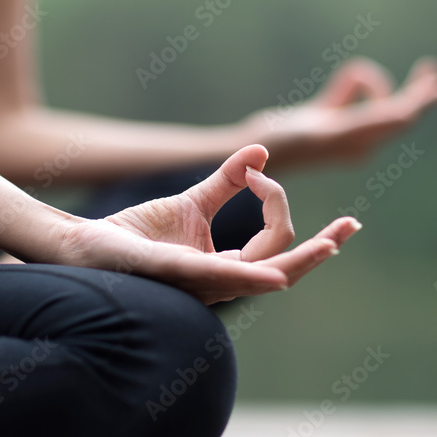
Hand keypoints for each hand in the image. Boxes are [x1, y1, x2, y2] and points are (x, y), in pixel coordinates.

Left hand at [61, 145, 359, 303]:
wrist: (85, 246)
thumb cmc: (135, 235)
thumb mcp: (191, 203)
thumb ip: (226, 183)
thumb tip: (259, 153)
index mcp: (226, 268)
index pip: (275, 242)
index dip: (275, 202)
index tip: (257, 172)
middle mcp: (220, 282)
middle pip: (284, 266)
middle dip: (320, 247)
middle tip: (350, 226)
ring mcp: (200, 283)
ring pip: (262, 274)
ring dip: (300, 260)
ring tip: (331, 244)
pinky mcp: (174, 273)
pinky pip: (221, 278)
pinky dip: (253, 278)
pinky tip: (278, 277)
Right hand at [241, 56, 436, 168]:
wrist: (252, 150)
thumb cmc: (289, 143)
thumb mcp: (334, 131)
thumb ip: (370, 122)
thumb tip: (409, 115)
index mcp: (363, 144)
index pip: (400, 118)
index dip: (420, 101)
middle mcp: (357, 138)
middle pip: (394, 109)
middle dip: (413, 92)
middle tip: (433, 72)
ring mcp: (341, 125)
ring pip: (368, 93)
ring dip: (360, 83)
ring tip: (338, 96)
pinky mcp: (325, 116)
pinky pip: (347, 92)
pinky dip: (347, 85)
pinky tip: (336, 94)